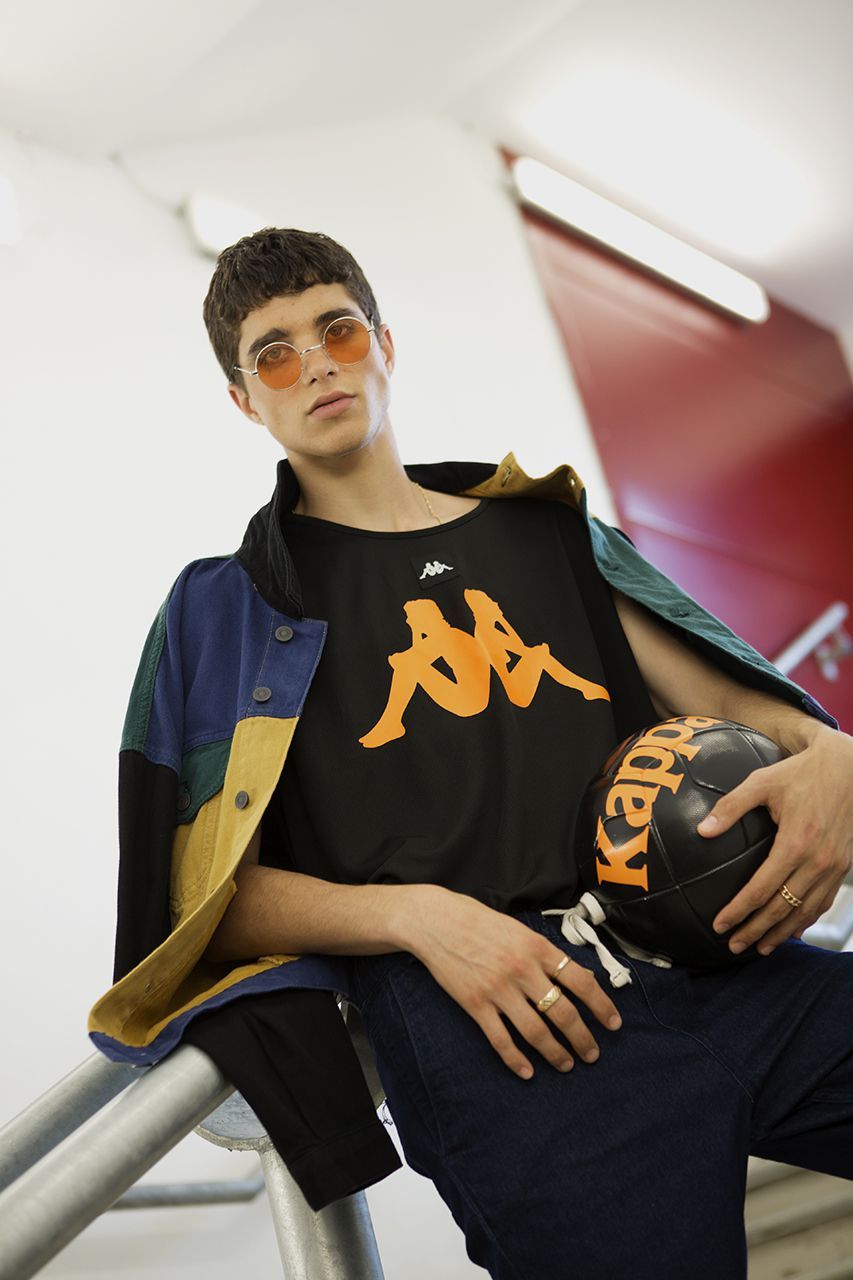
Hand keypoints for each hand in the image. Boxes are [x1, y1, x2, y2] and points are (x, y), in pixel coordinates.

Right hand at [404, 886, 622, 1079]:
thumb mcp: (520, 930)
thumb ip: (546, 954)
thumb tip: (577, 976)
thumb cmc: (480, 922)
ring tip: (566, 1064)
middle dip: (583, 1038)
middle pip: (563, 1013)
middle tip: (592, 1054)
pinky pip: (501, 1040)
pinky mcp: (475, 1004)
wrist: (437, 921)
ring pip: (536, 1032)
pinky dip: (516, 1060)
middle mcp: (522, 970)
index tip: (613, 1023)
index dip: (601, 1006)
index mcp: (537, 948)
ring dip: (555, 1053)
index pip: (581, 982)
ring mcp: (498, 989)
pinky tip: (527, 1072)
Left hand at [700, 727, 852, 954]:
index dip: (738, 911)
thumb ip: (731, 807)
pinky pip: (824, 901)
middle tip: (733, 946)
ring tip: (760, 948)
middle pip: (782, 908)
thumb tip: (701, 830)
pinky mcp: (843, 867)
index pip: (761, 889)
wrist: (847, 768)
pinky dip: (807, 920)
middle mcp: (818, 861)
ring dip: (782, 933)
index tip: (719, 925)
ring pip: (805, 911)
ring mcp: (834, 867)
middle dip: (756, 930)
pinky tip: (793, 930)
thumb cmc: (800, 773)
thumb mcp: (761, 782)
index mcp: (796, 843)